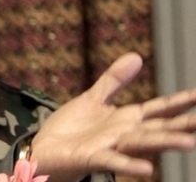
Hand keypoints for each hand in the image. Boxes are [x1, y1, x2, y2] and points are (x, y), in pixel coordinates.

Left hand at [29, 52, 195, 181]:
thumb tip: (136, 56)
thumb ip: (114, 80)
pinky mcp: (93, 157)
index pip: (160, 108)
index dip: (180, 101)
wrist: (44, 148)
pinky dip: (129, 164)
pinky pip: (113, 160)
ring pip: (142, 143)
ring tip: (189, 142)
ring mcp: (111, 146)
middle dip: (183, 125)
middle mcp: (124, 133)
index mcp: (126, 119)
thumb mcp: (94, 98)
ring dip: (165, 142)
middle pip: (158, 128)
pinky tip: (147, 169)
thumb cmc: (71, 129)